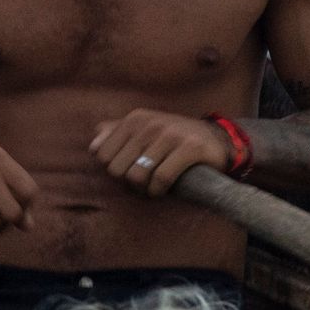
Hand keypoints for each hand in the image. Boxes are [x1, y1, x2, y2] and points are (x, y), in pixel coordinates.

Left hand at [92, 109, 229, 197]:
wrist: (216, 139)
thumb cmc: (173, 139)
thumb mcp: (145, 130)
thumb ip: (116, 134)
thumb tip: (93, 145)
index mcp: (135, 119)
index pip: (102, 156)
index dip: (114, 171)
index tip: (129, 172)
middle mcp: (151, 123)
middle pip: (117, 169)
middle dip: (127, 182)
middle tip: (143, 183)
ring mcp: (171, 134)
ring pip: (137, 176)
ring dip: (143, 190)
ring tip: (152, 188)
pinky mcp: (190, 148)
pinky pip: (162, 178)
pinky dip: (158, 191)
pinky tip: (163, 190)